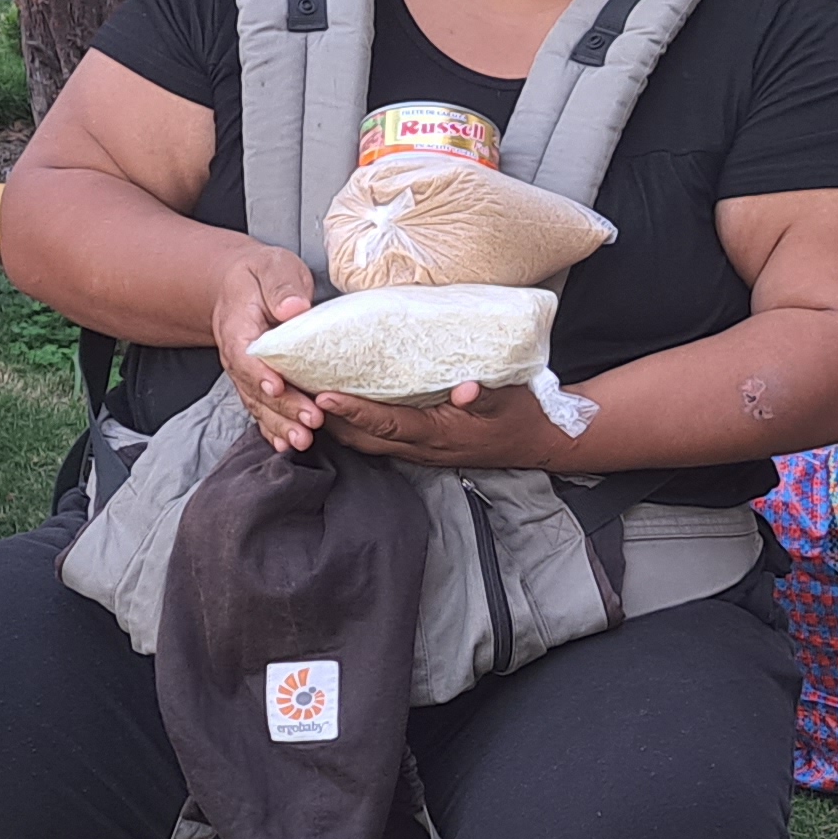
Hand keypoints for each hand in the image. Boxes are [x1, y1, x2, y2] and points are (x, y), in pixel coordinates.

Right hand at [207, 242, 328, 452]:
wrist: (242, 285)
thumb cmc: (262, 275)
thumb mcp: (272, 268)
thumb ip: (281, 286)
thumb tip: (293, 308)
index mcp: (237, 327)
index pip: (245, 355)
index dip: (259, 373)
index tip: (277, 386)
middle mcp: (237, 357)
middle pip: (254, 388)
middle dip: (282, 408)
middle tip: (309, 422)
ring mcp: (245, 374)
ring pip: (258, 405)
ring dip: (280, 425)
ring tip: (303, 441)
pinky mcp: (257, 383)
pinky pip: (261, 409)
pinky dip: (273, 429)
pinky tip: (285, 445)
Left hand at [312, 378, 566, 470]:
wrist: (539, 442)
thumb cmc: (523, 417)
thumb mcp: (510, 400)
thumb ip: (488, 395)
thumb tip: (468, 388)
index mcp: (438, 435)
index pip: (386, 423)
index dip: (353, 411)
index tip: (324, 395)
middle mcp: (422, 447)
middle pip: (362, 438)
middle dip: (328, 420)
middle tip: (298, 393)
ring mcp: (420, 450)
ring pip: (366, 442)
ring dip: (336, 424)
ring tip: (307, 398)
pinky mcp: (422, 446)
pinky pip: (378, 440)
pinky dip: (354, 426)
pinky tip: (339, 409)